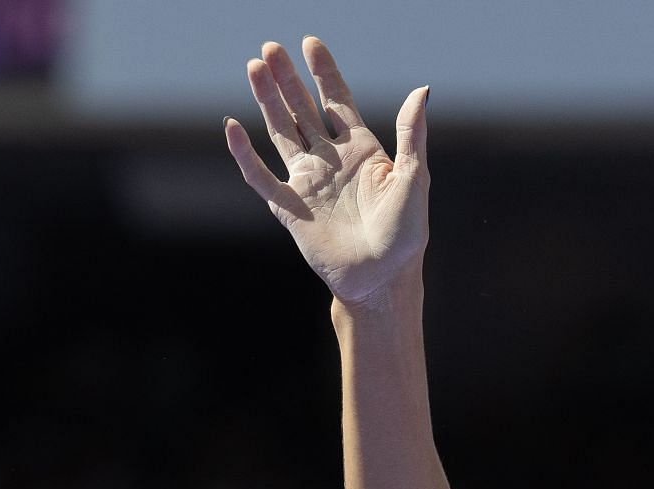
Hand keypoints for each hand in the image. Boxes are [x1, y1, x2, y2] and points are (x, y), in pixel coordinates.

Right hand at [225, 37, 429, 304]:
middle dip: (286, 79)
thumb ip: (411, 134)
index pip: (337, 100)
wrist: (381, 281)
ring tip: (254, 68)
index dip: (323, 72)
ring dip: (267, 101)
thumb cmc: (404, 235)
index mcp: (361, 151)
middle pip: (302, 109)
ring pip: (280, 132)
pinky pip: (260, 176)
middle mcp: (330, 161)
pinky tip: (232, 127)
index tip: (309, 43)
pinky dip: (244, 153)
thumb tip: (422, 91)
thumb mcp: (413, 178)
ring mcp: (307, 182)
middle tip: (269, 49)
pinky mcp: (289, 207)